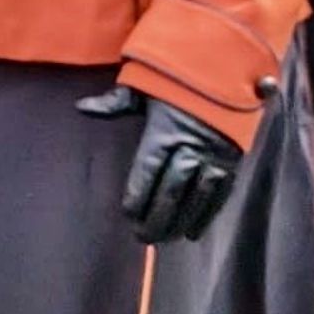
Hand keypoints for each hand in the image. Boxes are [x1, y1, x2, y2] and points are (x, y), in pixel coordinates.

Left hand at [77, 84, 242, 242]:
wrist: (221, 74)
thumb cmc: (174, 82)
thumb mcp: (142, 86)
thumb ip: (114, 102)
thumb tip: (81, 107)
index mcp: (164, 130)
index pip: (148, 170)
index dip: (138, 194)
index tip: (128, 215)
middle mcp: (191, 147)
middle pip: (172, 190)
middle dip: (157, 217)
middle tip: (143, 238)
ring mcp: (214, 157)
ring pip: (196, 198)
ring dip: (181, 222)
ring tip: (166, 239)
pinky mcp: (232, 163)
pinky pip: (220, 195)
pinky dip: (207, 215)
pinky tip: (193, 233)